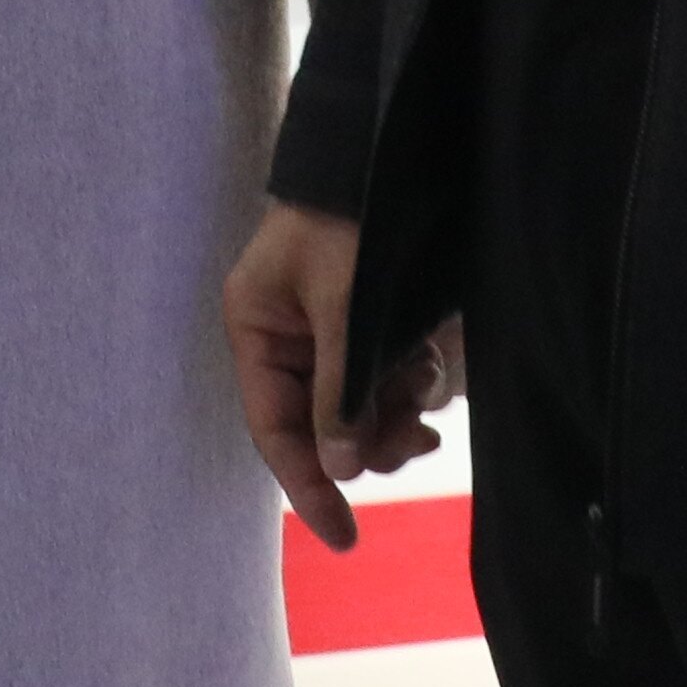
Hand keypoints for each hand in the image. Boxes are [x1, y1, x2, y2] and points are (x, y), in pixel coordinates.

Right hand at [221, 200, 449, 549]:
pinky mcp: (364, 324)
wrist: (386, 149)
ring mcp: (326, 334)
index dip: (308, 488)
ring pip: (359, 409)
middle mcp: (286, 340)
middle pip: (323, 428)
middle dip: (369, 439)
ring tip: (426, 384)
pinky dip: (406, 383)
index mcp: (257, 330)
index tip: (343, 537)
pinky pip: (382, 380)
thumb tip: (339, 469)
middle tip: (420, 441)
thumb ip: (340, 386)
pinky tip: (429, 360)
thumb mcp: (345, 303)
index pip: (275, 431)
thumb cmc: (350, 216)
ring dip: (394, 410)